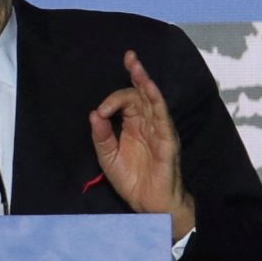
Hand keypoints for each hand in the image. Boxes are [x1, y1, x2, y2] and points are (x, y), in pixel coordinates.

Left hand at [88, 50, 194, 239]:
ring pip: (153, 101)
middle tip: (129, 56)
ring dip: (145, 82)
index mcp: (134, 126)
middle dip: (135, 75)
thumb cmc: (132, 180)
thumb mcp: (107, 156)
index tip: (101, 112)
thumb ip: (101, 135)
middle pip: (141, 95)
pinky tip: (150, 89)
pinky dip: (156, 102)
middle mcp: (148, 124)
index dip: (113, 100)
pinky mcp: (167, 141)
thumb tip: (94, 113)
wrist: (148, 204)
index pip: (127, 101)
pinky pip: (163, 118)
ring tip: (137, 66)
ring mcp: (160, 131)